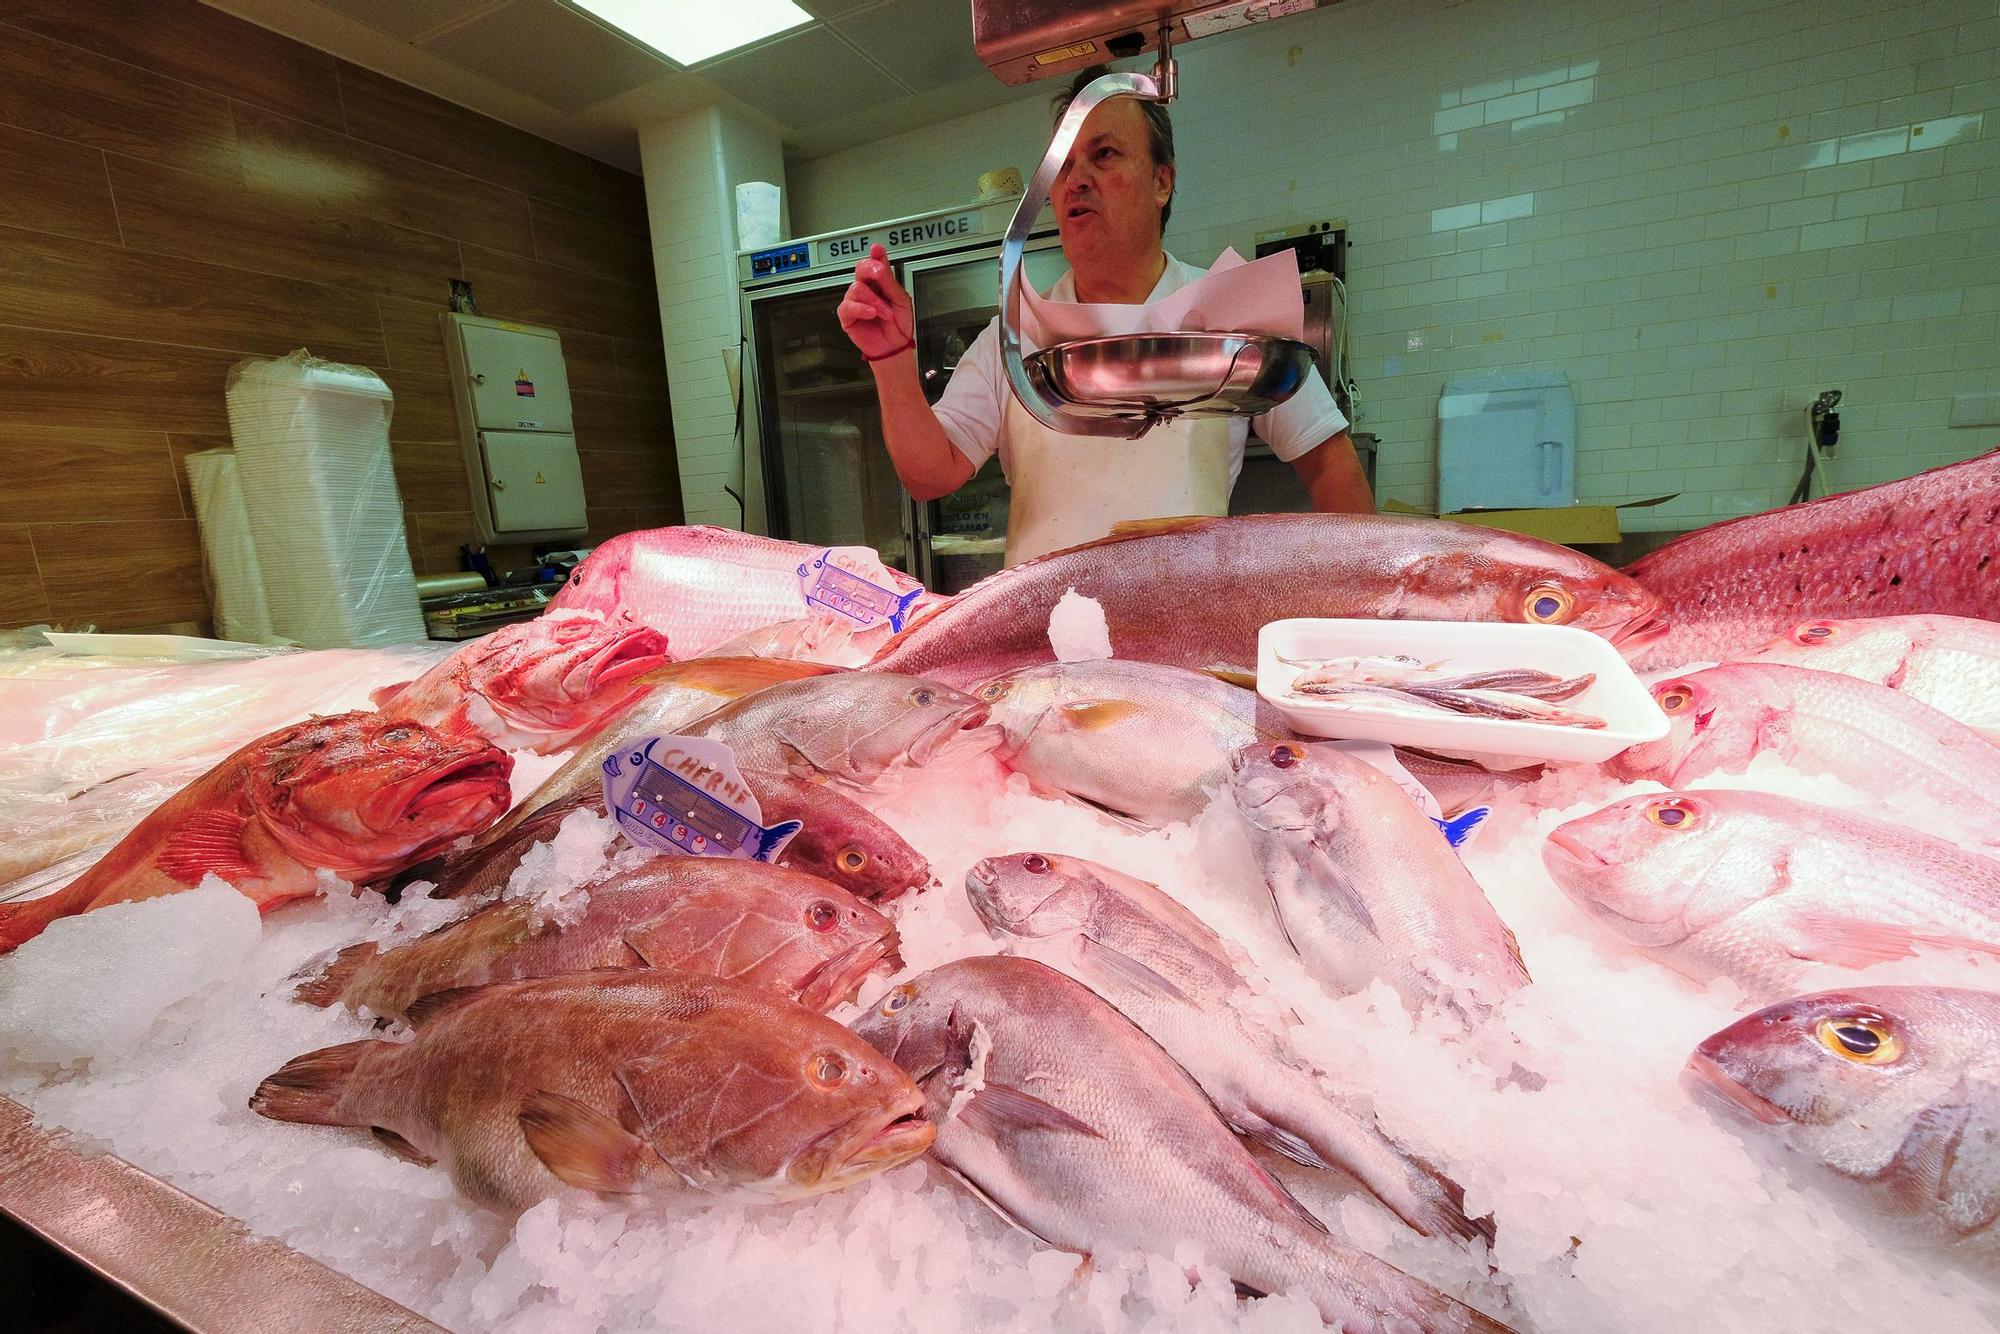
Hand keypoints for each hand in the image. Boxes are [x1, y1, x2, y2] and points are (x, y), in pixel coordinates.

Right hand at [837, 243, 913, 360]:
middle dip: (871, 269)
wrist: (895, 347)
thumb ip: (888, 280)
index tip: (877, 249)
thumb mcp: (900, 299)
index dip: (875, 254)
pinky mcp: (847, 315)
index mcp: (880, 282)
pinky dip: (861, 309)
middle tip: (880, 274)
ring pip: (857, 288)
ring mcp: (855, 300)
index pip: (875, 262)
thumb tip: (879, 258)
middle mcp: (866, 288)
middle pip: (860, 268)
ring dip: (874, 300)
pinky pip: (848, 306)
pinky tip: (871, 314)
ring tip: (885, 312)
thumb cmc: (899, 324)